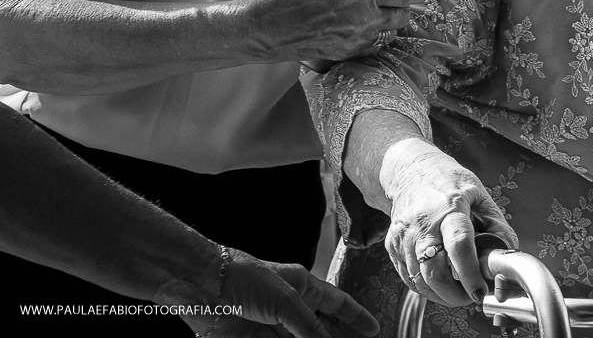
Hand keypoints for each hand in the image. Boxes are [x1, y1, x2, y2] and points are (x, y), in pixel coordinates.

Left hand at [183, 250, 379, 337]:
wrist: (202, 287)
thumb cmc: (245, 279)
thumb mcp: (286, 302)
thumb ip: (309, 327)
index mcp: (303, 286)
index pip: (337, 303)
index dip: (356, 316)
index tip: (373, 330)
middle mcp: (289, 306)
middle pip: (319, 329)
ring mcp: (270, 325)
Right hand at [240, 0, 430, 62]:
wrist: (262, 29)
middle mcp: (363, 19)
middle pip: (402, 16)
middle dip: (407, 6)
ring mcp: (355, 39)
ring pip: (388, 32)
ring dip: (391, 21)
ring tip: (384, 9)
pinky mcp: (345, 53)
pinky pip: (371, 44)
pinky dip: (374, 34)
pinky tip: (364, 24)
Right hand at [381, 139, 517, 306]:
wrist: (410, 170)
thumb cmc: (447, 181)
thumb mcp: (479, 194)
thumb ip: (496, 225)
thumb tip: (507, 255)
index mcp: (449, 207)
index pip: (459, 245)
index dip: (471, 273)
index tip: (481, 291)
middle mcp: (423, 224)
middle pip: (435, 272)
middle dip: (456, 295)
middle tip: (472, 295)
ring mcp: (404, 237)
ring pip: (421, 281)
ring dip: (442, 295)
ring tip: (459, 290)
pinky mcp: (392, 247)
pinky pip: (410, 279)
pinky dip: (427, 288)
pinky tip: (440, 282)